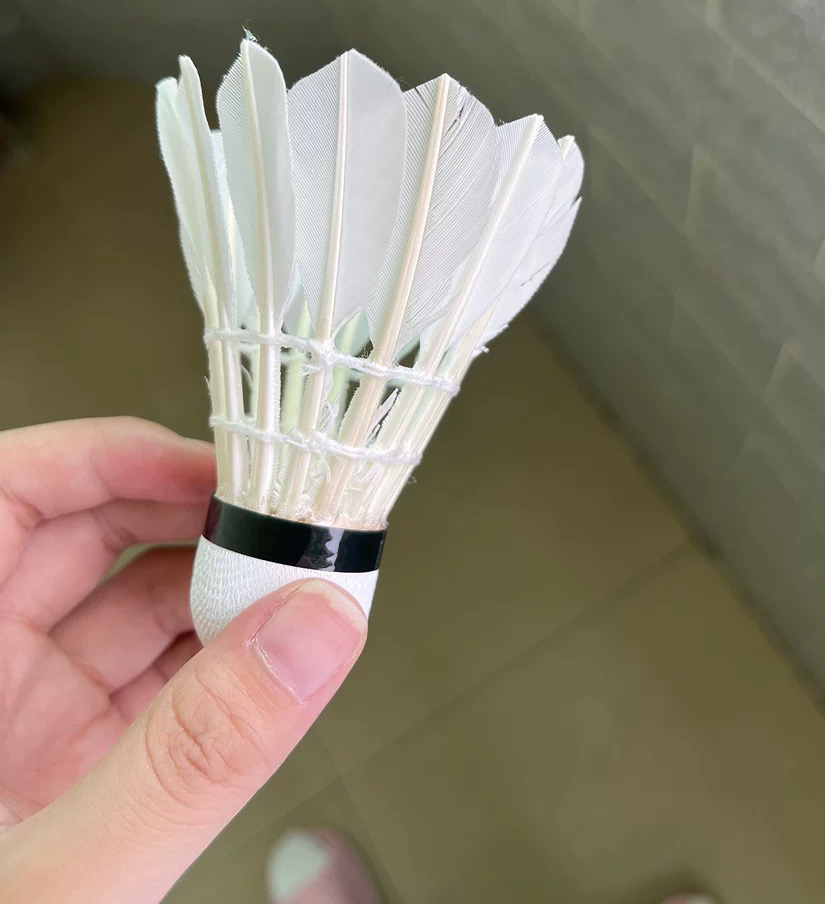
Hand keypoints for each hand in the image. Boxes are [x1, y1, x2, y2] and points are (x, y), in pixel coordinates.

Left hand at [0, 418, 366, 903]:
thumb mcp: (57, 878)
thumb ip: (192, 755)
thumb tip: (305, 637)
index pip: (16, 489)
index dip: (116, 453)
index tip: (213, 463)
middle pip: (88, 538)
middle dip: (195, 523)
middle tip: (283, 525)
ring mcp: (16, 725)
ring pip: (129, 613)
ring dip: (220, 597)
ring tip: (298, 595)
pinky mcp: (62, 776)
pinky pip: (152, 692)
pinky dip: (218, 671)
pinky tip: (271, 667)